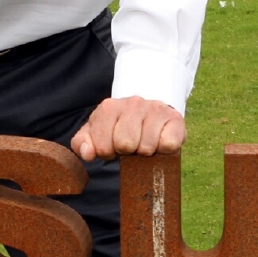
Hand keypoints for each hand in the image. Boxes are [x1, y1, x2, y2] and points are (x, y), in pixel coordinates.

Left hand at [70, 96, 185, 161]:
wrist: (151, 114)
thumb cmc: (120, 127)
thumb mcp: (96, 133)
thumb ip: (83, 143)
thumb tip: (87, 153)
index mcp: (109, 107)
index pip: (102, 147)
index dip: (108, 153)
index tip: (113, 146)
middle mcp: (133, 103)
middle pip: (125, 145)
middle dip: (127, 152)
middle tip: (131, 144)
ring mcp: (155, 109)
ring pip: (146, 147)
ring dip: (145, 151)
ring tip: (145, 141)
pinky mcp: (175, 119)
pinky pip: (168, 145)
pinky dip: (164, 150)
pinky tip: (160, 141)